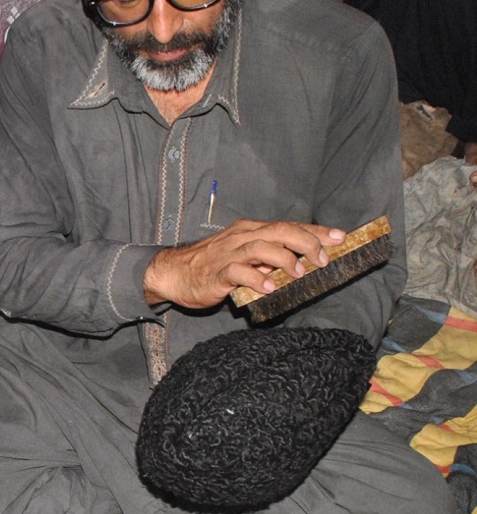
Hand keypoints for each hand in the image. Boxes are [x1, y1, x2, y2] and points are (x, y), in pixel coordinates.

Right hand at [143, 218, 345, 308]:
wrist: (174, 272)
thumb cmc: (212, 265)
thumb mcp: (244, 257)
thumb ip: (268, 259)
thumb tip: (298, 264)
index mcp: (251, 231)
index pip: (288, 226)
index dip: (315, 231)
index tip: (340, 237)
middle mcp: (242, 237)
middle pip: (279, 231)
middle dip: (306, 242)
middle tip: (324, 258)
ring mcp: (229, 253)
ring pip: (261, 247)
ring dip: (284, 259)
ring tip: (300, 272)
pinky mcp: (217, 272)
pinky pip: (238, 272)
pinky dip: (256, 278)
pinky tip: (269, 287)